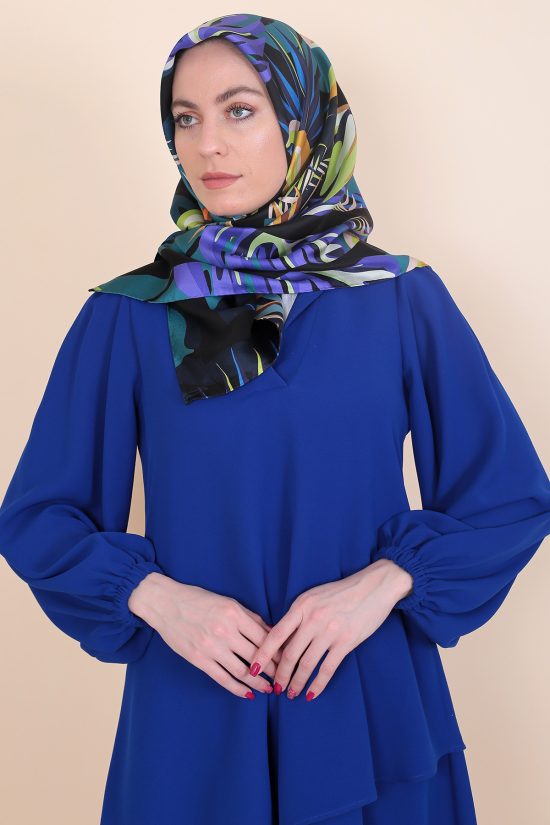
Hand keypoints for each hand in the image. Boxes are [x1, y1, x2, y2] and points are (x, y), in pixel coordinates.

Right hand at [128, 572, 281, 698]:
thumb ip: (249, 617)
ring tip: (269, 688)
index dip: (279, 652)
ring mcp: (211, 647)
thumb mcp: (227, 602)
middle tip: (283, 678)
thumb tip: (271, 632)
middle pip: (257, 656)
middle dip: (273, 670)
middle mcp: (225, 631)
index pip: (265, 638)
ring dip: (259, 683)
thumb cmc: (198, 599)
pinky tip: (248, 694)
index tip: (288, 660)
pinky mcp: (199, 659)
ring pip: (242, 671)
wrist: (166, 603)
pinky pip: (223, 678)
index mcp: (234, 614)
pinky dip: (238, 689)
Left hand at [247, 559, 412, 700]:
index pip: (276, 634)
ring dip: (296, 682)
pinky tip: (311, 693)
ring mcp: (330, 631)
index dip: (262, 654)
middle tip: (275, 688)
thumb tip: (282, 641)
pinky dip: (317, 684)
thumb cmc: (340, 592)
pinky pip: (327, 668)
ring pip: (307, 664)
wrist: (373, 587)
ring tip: (291, 693)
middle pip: (289, 654)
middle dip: (280, 675)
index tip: (254, 669)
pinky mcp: (346, 642)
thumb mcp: (313, 597)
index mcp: (301, 606)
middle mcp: (313, 619)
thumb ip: (298, 616)